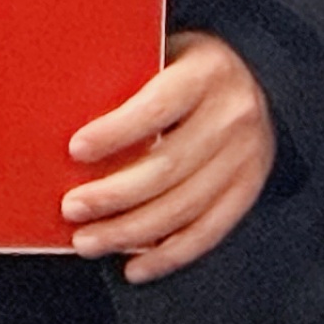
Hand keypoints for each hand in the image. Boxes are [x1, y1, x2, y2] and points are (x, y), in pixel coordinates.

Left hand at [63, 33, 278, 283]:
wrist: (257, 84)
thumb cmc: (190, 71)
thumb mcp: (166, 55)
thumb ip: (130, 81)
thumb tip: (66, 116)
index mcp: (208, 72)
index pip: (158, 107)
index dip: (116, 132)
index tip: (76, 150)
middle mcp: (233, 115)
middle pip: (167, 167)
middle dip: (112, 194)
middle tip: (72, 208)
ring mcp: (246, 157)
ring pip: (182, 207)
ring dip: (129, 232)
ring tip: (88, 241)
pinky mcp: (248, 190)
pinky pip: (206, 232)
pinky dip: (167, 256)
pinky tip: (134, 268)